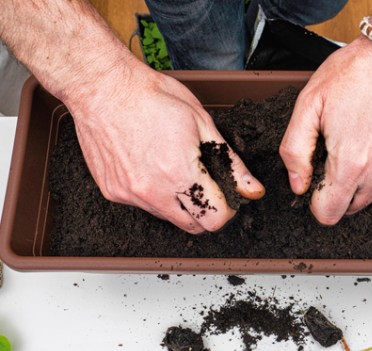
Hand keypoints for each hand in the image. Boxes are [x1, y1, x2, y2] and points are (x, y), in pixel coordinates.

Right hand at [68, 70, 264, 233]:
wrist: (103, 87)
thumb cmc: (152, 97)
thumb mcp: (202, 123)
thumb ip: (231, 163)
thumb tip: (252, 188)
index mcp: (180, 175)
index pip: (215, 220)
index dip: (228, 209)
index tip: (226, 195)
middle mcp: (153, 192)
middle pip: (194, 227)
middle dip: (207, 211)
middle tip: (207, 185)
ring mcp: (129, 194)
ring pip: (168, 217)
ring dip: (179, 203)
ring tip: (175, 169)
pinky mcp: (112, 192)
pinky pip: (143, 205)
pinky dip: (153, 193)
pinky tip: (150, 166)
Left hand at [279, 37, 371, 224]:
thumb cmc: (358, 71)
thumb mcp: (310, 103)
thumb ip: (295, 151)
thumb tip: (298, 184)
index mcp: (351, 164)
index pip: (328, 214)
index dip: (316, 200)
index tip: (317, 180)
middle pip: (353, 206)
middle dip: (342, 186)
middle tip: (341, 149)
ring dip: (368, 172)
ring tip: (367, 133)